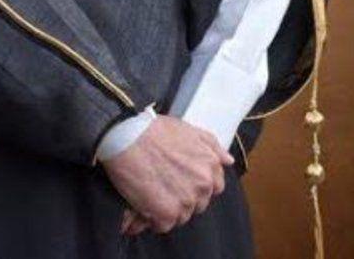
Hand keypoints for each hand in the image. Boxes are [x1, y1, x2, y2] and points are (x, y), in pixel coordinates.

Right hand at [100, 116, 233, 236]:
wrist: (126, 136)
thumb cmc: (152, 130)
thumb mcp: (187, 128)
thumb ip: (211, 144)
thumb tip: (227, 160)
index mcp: (209, 164)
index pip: (214, 186)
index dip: (196, 184)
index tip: (182, 179)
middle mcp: (202, 184)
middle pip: (197, 203)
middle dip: (182, 196)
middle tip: (163, 183)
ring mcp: (186, 200)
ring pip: (181, 216)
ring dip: (167, 208)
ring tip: (150, 191)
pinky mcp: (166, 212)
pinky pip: (163, 225)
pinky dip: (152, 218)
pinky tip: (142, 202)